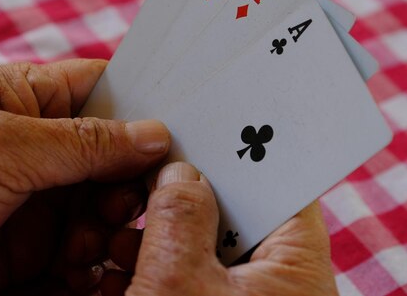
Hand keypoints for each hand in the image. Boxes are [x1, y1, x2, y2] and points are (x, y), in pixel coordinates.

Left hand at [0, 59, 170, 295]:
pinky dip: (96, 261)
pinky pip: (86, 250)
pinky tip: (86, 268)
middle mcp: (42, 147)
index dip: (144, 106)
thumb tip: (156, 136)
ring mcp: (41, 198)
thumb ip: (84, 142)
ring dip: (115, 224)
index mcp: (29, 99)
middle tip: (138, 199)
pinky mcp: (35, 249)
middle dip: (133, 178)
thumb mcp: (1, 147)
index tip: (179, 131)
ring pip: (108, 204)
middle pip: (117, 154)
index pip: (104, 89)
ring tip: (96, 242)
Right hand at [100, 162, 338, 295]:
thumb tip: (179, 175)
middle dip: (182, 199)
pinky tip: (111, 271)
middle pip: (236, 214)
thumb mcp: (177, 288)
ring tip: (115, 238)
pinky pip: (185, 280)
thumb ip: (179, 219)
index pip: (283, 188)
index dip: (246, 154)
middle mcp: (278, 285)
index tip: (207, 127)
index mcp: (296, 269)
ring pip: (203, 248)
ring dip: (156, 237)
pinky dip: (150, 271)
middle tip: (144, 179)